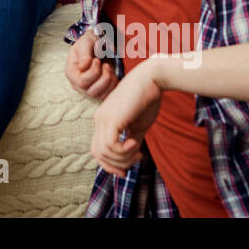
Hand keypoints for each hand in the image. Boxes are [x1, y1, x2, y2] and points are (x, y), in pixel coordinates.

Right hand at [65, 27, 119, 98]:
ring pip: (101, 95)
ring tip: (109, 68)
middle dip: (104, 77)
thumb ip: (84, 53)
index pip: (81, 82)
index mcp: (71, 73)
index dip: (93, 72)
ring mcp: (89, 89)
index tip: (97, 60)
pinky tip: (113, 74)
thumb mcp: (86, 42)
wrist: (99, 44)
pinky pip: (108, 95)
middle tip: (106, 64)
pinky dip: (114, 85)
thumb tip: (84, 67)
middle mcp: (78, 85)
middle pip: (92, 91)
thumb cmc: (90, 43)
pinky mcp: (100, 92)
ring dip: (110, 81)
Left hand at [90, 58, 163, 176]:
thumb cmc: (147, 99)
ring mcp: (103, 118)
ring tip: (137, 150)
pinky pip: (110, 146)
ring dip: (123, 158)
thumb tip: (129, 158)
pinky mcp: (111, 118)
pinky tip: (134, 142)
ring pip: (104, 153)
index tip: (126, 169)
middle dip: (117, 164)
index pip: (97, 150)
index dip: (110, 164)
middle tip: (137, 157)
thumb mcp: (138, 125)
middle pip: (98, 154)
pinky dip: (123, 151)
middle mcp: (99, 119)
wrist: (151, 79)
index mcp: (103, 120)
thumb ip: (131, 140)